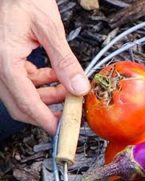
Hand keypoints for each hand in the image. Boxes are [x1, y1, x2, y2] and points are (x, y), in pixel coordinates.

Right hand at [0, 0, 89, 133]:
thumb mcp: (49, 28)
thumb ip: (64, 60)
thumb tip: (79, 88)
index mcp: (3, 57)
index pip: (24, 98)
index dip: (43, 118)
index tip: (61, 131)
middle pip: (19, 103)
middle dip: (47, 111)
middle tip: (72, 112)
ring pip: (21, 94)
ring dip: (46, 97)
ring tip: (70, 90)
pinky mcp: (4, 60)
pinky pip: (21, 81)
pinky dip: (40, 84)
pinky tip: (57, 78)